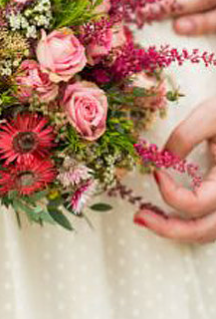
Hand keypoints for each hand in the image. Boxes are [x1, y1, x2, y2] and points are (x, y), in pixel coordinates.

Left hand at [134, 97, 215, 243]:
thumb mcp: (210, 115)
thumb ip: (185, 137)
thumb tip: (162, 161)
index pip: (198, 203)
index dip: (171, 193)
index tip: (156, 171)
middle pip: (204, 230)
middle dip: (169, 229)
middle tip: (139, 217)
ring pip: (210, 232)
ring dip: (178, 231)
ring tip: (149, 219)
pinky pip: (213, 224)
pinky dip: (191, 225)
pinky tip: (169, 215)